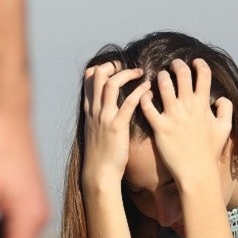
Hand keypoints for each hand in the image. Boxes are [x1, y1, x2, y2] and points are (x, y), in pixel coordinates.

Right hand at [80, 62, 151, 187]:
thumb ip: (99, 115)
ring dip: (128, 74)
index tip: (116, 67)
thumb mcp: (95, 130)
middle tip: (129, 66)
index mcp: (89, 110)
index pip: (89, 78)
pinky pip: (128, 103)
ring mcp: (105, 117)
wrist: (99, 172)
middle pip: (99, 75)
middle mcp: (95, 110)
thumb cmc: (101, 154)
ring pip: (112, 84)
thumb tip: (108, 107)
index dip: (102, 67)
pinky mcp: (117, 126)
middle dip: (114, 65)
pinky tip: (149, 88)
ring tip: (141, 72)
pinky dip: (140, 92)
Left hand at [139, 58, 232, 185]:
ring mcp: (173, 116)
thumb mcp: (225, 128)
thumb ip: (226, 110)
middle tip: (174, 64)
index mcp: (204, 105)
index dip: (200, 65)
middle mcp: (188, 107)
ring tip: (159, 76)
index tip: (195, 62)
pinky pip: (148, 107)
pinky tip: (145, 95)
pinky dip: (145, 97)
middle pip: (182, 74)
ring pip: (164, 85)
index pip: (203, 75)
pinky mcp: (160, 127)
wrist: (197, 171)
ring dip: (161, 77)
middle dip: (177, 65)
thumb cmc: (210, 151)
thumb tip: (220, 98)